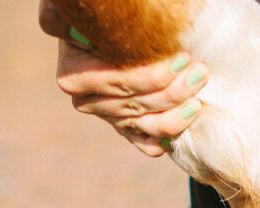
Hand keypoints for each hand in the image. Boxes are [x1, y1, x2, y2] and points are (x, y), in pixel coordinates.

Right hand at [39, 0, 208, 156]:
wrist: (114, 29)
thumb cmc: (105, 13)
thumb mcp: (85, 11)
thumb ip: (65, 18)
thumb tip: (59, 28)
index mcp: (73, 73)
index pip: (120, 83)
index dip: (154, 74)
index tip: (183, 57)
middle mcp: (86, 100)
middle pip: (137, 104)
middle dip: (174, 90)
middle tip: (200, 71)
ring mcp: (106, 116)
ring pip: (146, 125)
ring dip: (178, 113)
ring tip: (199, 92)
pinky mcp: (124, 127)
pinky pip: (147, 143)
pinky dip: (167, 136)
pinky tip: (187, 119)